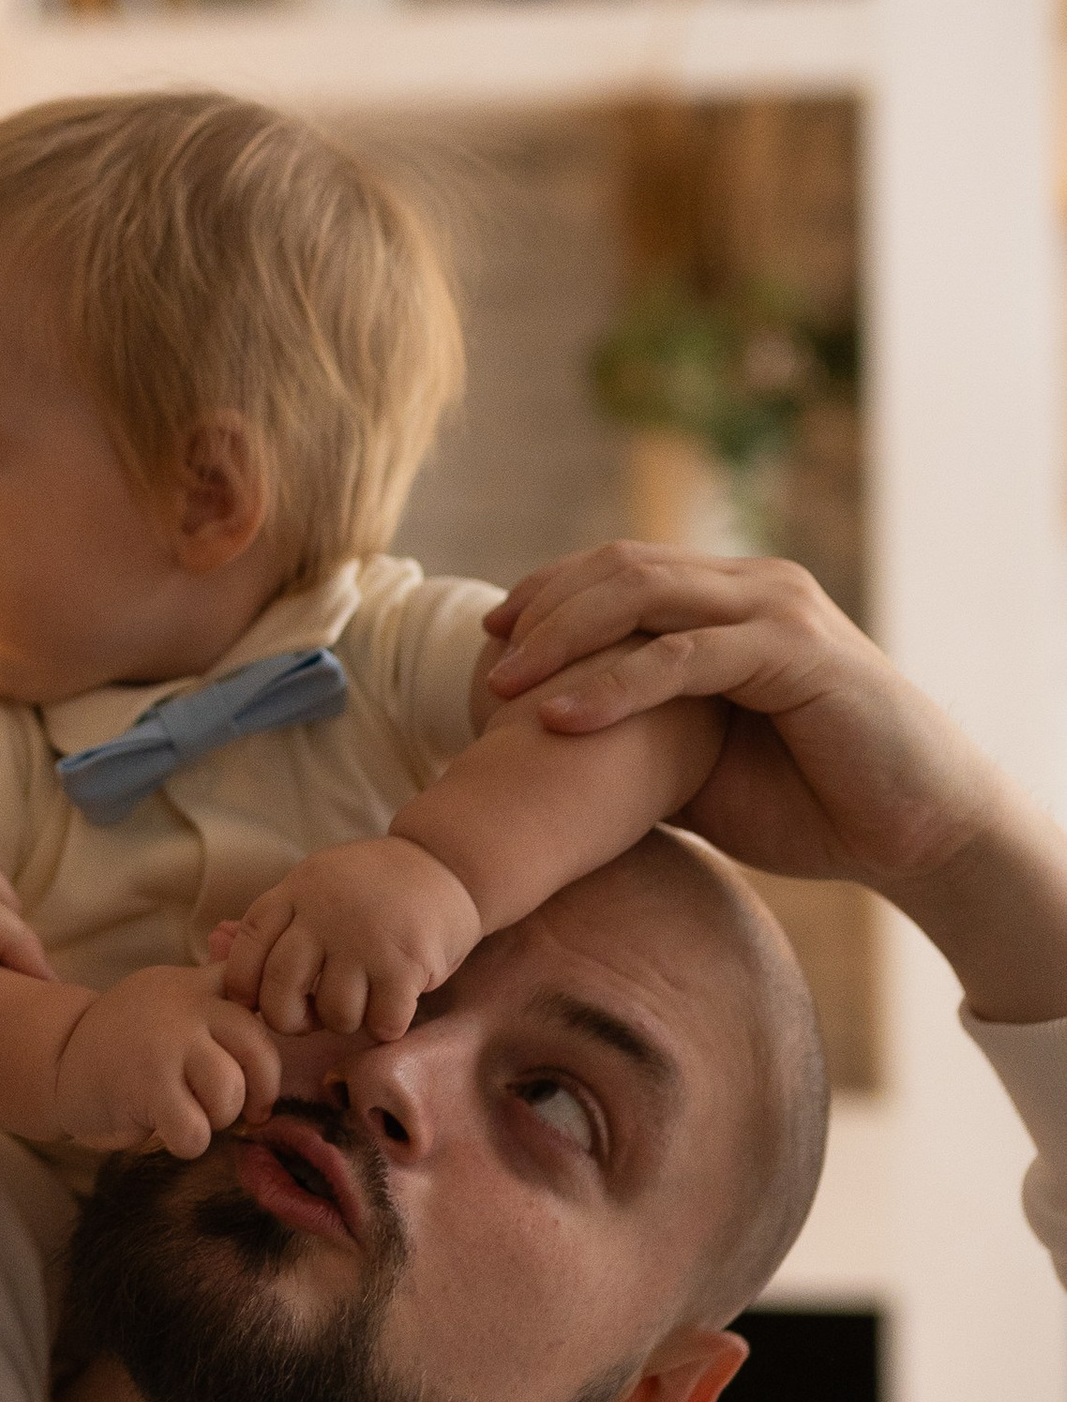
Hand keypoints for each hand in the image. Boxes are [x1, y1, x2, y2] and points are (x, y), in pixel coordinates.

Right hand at [49, 964, 282, 1158]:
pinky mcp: (146, 1086)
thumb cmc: (129, 1044)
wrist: (56, 1062)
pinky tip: (166, 1128)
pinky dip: (188, 1142)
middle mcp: (186, 1007)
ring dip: (218, 1118)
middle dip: (259, 1091)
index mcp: (198, 985)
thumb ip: (218, 1000)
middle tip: (244, 1107)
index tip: (256, 1063)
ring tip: (191, 1112)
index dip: (276, 1029)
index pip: (262, 994)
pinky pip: (197, 1131)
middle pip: (259, 1051)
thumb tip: (281, 1012)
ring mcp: (166, 1044)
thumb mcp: (171, 1002)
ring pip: (230, 1093)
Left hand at [219, 836, 484, 1039]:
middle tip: (311, 1015)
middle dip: (290, 1020)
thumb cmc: (370, 887)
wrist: (445, 862)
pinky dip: (387, 1024)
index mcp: (294, 894)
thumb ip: (272, 922)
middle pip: (279, 994)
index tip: (262, 1000)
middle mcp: (323, 915)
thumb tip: (214, 945)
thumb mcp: (314, 887)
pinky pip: (381, 1023)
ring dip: (347, 1022)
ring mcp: (365, 939)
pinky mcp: (406, 962)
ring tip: (362, 998)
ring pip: (333, 1015)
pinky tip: (394, 1002)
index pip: (244, 955)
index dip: (244, 990)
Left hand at [481, 547, 1000, 890]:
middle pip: (619, 567)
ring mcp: (777, 611)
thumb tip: (538, 741)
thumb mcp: (693, 759)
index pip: (618, 568)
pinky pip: (685, 656)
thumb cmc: (806, 802)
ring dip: (564, 637)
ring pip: (644, 594)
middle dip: (543, 607)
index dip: (548, 592)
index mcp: (730, 600)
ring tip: (504, 686)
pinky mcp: (798, 652)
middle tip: (487, 658)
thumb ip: (635, 728)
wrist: (914, 834)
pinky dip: (616, 683)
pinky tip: (562, 717)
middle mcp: (753, 587)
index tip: (490, 638)